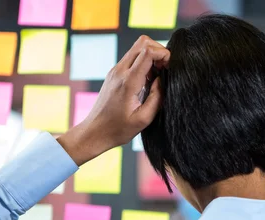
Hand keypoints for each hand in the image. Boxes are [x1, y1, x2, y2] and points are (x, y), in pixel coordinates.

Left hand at [59, 36, 169, 165]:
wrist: (95, 132)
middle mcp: (120, 71)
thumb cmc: (118, 129)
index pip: (148, 51)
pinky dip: (144, 62)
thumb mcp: (143, 119)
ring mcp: (115, 71)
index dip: (164, 54)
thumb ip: (157, 98)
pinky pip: (132, 59)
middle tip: (165, 69)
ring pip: (137, 48)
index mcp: (128, 82)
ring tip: (157, 76)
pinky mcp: (114, 74)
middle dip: (159, 51)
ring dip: (151, 56)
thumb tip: (163, 80)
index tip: (170, 68)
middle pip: (142, 42)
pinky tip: (147, 80)